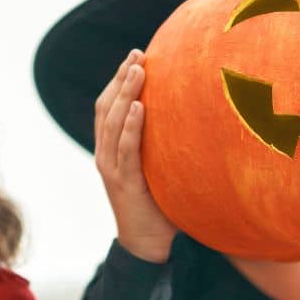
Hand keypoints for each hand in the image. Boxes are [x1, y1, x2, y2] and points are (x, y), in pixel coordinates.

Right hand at [95, 50, 176, 263]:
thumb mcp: (159, 168)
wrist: (147, 244)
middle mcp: (106, 154)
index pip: (109, 106)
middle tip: (138, 54)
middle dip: (121, 78)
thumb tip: (193, 117)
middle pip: (107, 107)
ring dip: (125, 94)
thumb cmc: (159, 204)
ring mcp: (111, 168)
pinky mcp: (123, 182)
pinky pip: (125, 149)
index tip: (136, 57)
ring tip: (137, 70)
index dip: (118, 80)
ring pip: (113, 123)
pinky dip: (131, 126)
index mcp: (111, 149)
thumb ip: (164, 144)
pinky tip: (140, 107)